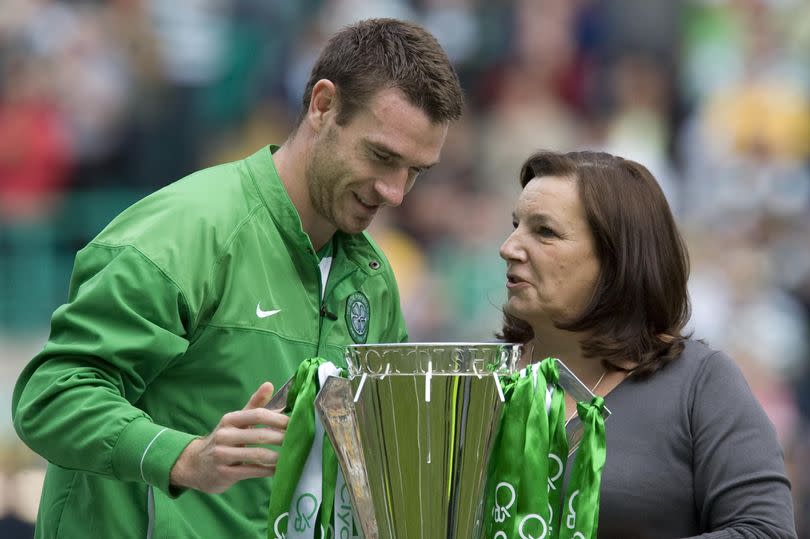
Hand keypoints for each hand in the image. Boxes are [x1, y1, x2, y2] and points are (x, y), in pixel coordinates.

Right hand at [170, 382, 288, 493]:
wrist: (194, 465)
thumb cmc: (223, 440)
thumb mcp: (235, 421)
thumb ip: (254, 404)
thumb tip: (269, 384)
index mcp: (230, 420)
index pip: (258, 415)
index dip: (278, 419)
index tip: (296, 423)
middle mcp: (225, 435)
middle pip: (260, 435)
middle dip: (282, 438)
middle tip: (300, 440)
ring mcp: (223, 455)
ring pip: (257, 455)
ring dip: (278, 456)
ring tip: (293, 455)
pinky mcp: (224, 473)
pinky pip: (252, 471)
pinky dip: (268, 471)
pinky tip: (280, 470)